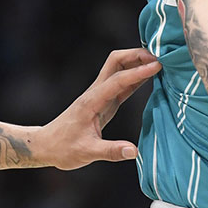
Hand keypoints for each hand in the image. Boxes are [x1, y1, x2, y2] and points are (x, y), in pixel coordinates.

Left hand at [36, 47, 160, 169]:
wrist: (47, 146)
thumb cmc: (63, 148)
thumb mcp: (86, 153)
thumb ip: (111, 151)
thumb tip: (134, 151)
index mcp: (92, 100)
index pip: (118, 79)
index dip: (139, 71)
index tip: (158, 65)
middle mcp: (97, 92)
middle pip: (116, 61)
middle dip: (137, 55)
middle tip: (160, 56)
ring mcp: (101, 95)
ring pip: (119, 68)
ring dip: (138, 62)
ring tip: (160, 62)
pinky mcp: (105, 101)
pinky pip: (123, 83)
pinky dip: (137, 76)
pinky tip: (150, 77)